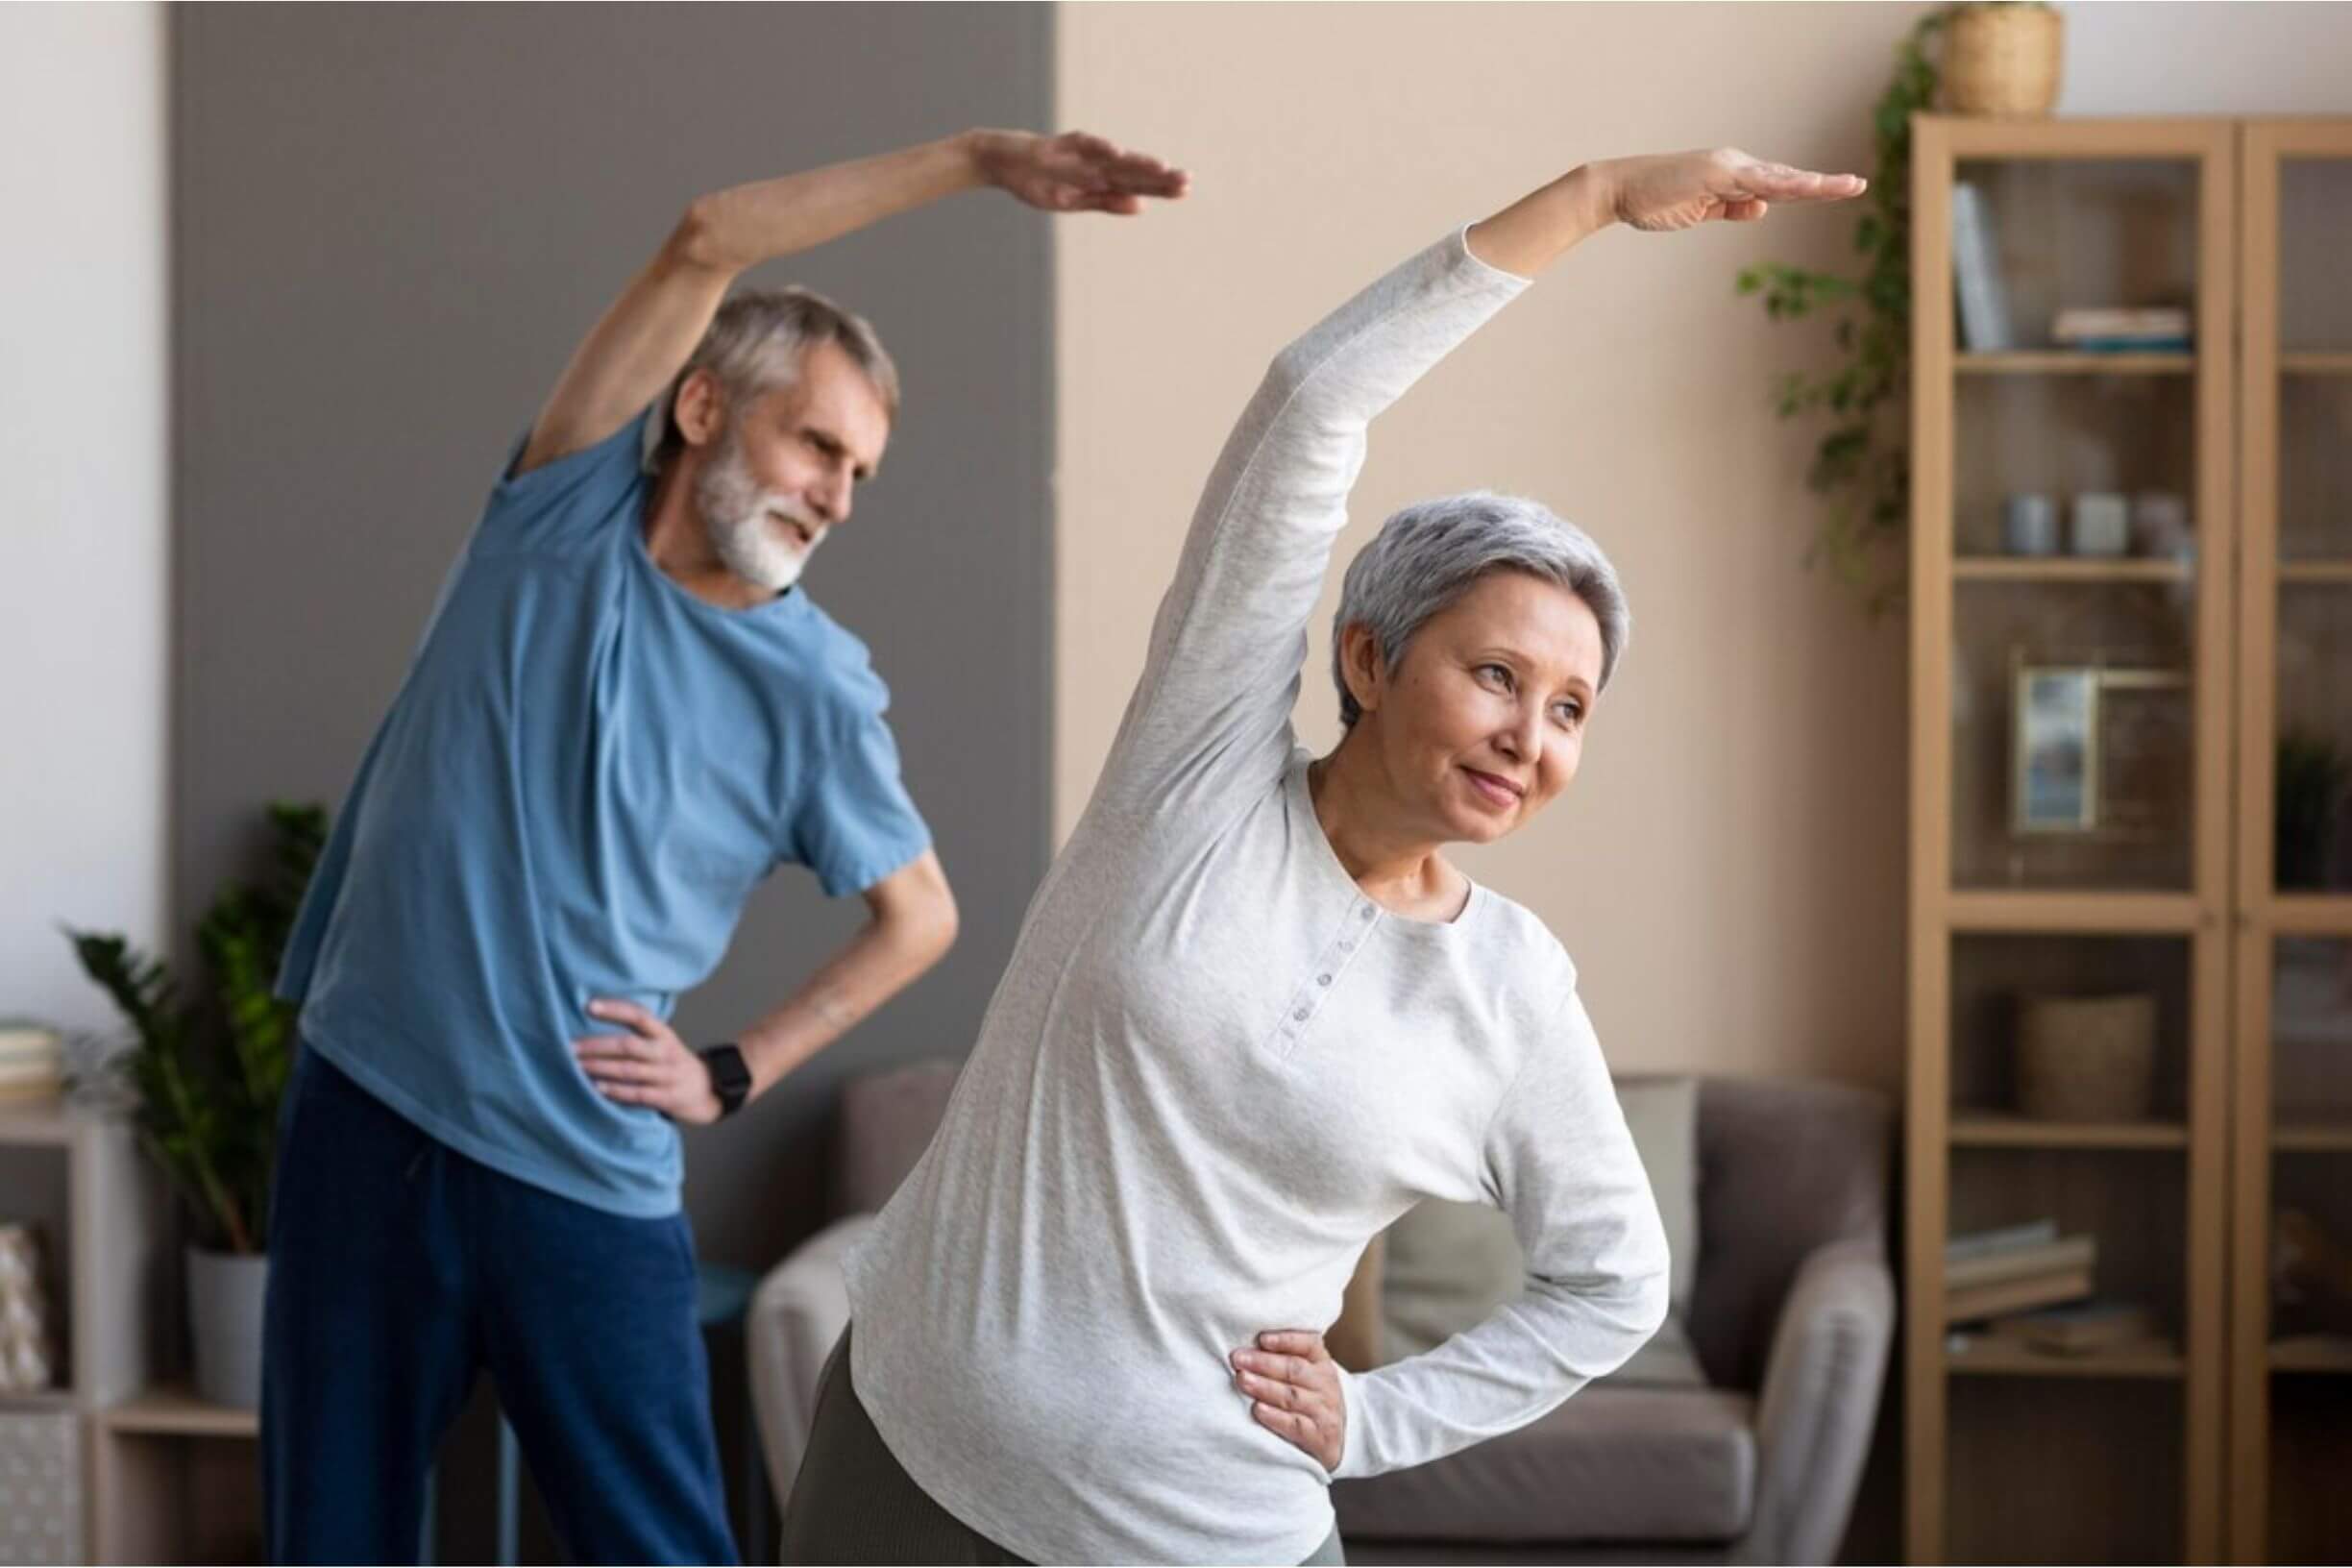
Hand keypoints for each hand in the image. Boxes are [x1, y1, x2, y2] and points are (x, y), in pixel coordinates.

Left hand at [573, 999, 723, 1124]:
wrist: (710, 1092)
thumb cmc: (674, 1065)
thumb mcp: (663, 1044)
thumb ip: (637, 1037)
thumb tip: (593, 1028)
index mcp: (664, 1035)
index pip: (639, 1016)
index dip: (615, 1009)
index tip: (589, 1006)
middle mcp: (666, 1052)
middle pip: (628, 1045)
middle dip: (596, 1046)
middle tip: (569, 1047)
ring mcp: (668, 1076)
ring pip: (629, 1070)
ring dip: (600, 1068)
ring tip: (575, 1067)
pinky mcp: (668, 1098)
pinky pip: (638, 1094)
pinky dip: (616, 1091)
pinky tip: (597, 1089)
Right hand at [969, 129, 1189, 214]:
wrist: (1000, 162)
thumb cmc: (1037, 181)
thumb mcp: (1071, 202)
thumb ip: (1105, 203)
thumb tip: (1141, 208)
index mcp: (1099, 180)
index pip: (1136, 185)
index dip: (1160, 187)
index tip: (1186, 191)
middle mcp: (1095, 164)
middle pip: (1132, 172)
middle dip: (1158, 177)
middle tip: (1187, 181)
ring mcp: (1079, 154)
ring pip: (1114, 159)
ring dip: (1136, 163)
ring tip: (1162, 168)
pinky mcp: (1060, 145)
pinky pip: (1082, 145)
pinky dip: (1099, 147)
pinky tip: (1118, 152)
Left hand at [1231, 1330, 1345, 1471]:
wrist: (1333, 1442)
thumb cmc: (1309, 1400)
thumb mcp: (1306, 1375)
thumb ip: (1283, 1358)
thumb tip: (1247, 1346)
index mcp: (1321, 1363)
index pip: (1309, 1344)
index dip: (1286, 1340)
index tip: (1262, 1339)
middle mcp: (1325, 1385)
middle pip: (1294, 1370)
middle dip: (1263, 1363)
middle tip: (1238, 1359)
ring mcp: (1323, 1411)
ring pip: (1292, 1396)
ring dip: (1264, 1387)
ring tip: (1242, 1380)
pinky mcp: (1317, 1436)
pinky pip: (1295, 1424)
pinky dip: (1275, 1416)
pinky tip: (1258, 1409)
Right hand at [1595, 147, 1865, 232]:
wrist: (1621, 190)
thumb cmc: (1655, 200)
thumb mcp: (1700, 211)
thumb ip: (1731, 209)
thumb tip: (1763, 209)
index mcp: (1733, 177)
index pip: (1778, 185)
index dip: (1808, 188)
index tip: (1837, 190)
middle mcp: (1736, 167)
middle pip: (1787, 179)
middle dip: (1823, 184)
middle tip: (1858, 185)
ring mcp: (1727, 168)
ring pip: (1779, 179)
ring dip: (1813, 184)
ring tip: (1845, 186)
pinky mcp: (1716, 173)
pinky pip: (1755, 181)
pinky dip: (1782, 185)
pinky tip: (1806, 187)